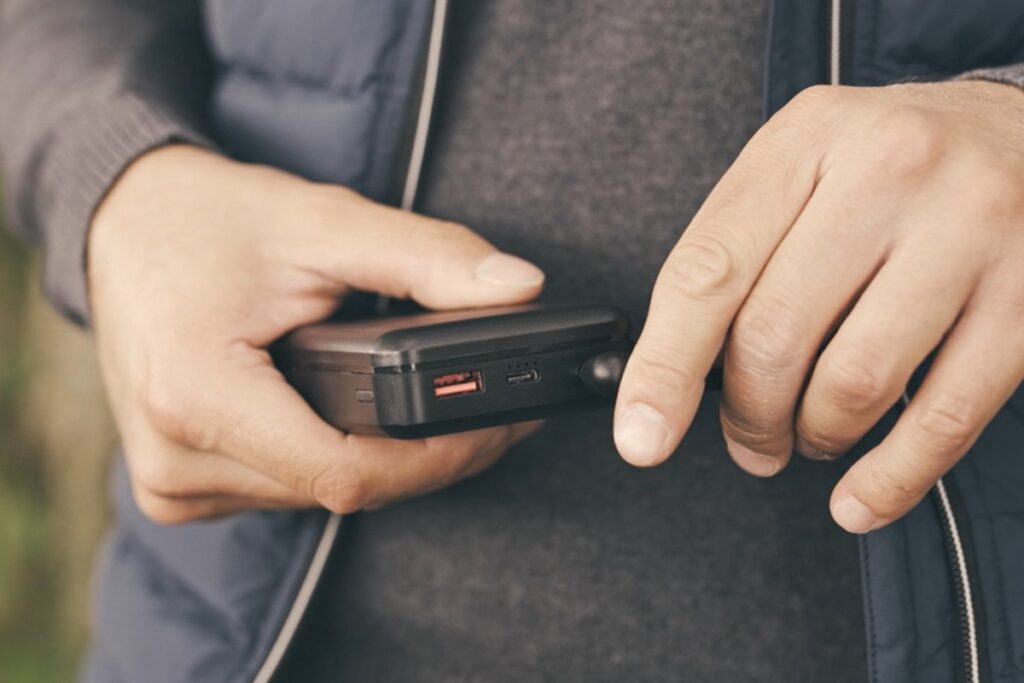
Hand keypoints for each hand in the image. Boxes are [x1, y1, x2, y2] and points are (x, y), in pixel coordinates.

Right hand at [89, 146, 544, 523]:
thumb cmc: (208, 219)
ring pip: (323, 497)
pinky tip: (377, 420)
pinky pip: (292, 490)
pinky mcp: (182, 484)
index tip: (500, 423)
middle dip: (435, 456)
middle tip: (499, 411)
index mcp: (196, 397)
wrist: (123, 223)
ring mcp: (174, 482)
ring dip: (394, 461)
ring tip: (447, 407)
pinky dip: (346, 459)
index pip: (349, 473)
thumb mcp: (324, 224)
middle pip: (344, 491)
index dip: (441, 455)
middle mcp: (176, 460)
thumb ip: (426, 258)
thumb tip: (518, 287)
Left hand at [614, 81, 1023, 532]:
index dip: (663, 367)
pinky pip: (943, 416)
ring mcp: (967, 228)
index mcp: (805, 139)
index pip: (708, 271)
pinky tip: (860, 499)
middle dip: (747, 414)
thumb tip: (671, 376)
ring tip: (810, 436)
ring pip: (853, 381)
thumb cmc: (889, 165)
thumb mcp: (800, 166)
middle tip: (749, 437)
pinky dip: (891, 477)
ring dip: (814, 435)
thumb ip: (736, 250)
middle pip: (774, 334)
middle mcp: (888, 170)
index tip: (641, 436)